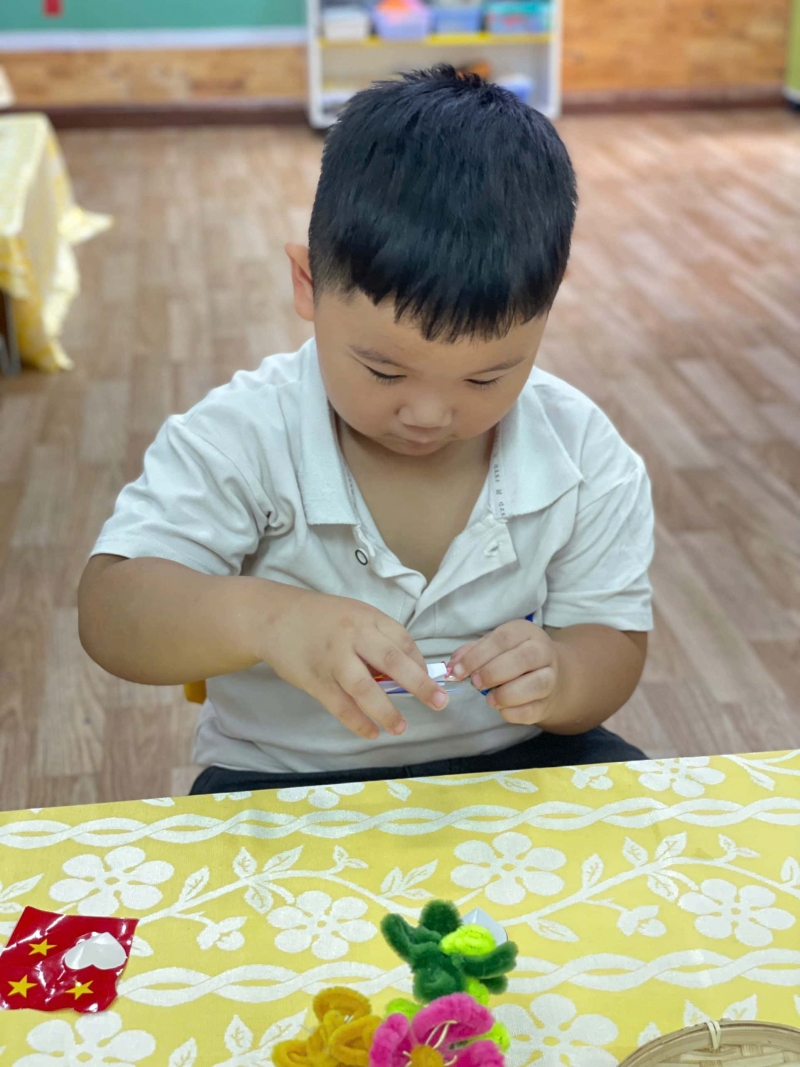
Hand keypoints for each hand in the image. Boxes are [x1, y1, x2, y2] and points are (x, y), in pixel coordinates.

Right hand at [255, 588, 447, 739]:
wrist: (273, 617)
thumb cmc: (320, 618)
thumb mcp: (354, 614)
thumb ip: (379, 637)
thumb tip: (411, 668)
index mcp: (366, 617)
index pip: (402, 640)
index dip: (420, 663)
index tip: (433, 680)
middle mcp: (352, 636)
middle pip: (391, 661)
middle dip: (419, 684)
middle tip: (440, 702)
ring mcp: (333, 660)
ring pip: (364, 688)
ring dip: (386, 710)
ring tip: (401, 727)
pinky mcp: (315, 680)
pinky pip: (340, 705)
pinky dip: (357, 722)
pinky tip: (372, 732)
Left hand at [447, 620, 560, 725]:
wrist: (549, 674)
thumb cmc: (512, 657)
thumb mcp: (493, 646)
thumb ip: (471, 653)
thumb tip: (452, 667)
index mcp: (525, 632)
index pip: (502, 639)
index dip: (477, 656)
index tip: (458, 671)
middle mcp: (543, 652)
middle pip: (522, 659)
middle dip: (492, 673)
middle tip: (475, 683)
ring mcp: (550, 677)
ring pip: (535, 685)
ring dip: (506, 694)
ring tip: (490, 699)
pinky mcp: (548, 702)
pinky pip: (533, 710)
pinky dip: (513, 712)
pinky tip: (501, 708)